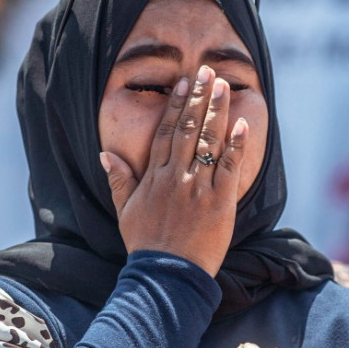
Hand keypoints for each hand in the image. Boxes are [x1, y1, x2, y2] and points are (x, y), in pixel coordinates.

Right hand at [101, 65, 247, 275]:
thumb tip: (106, 154)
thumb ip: (119, 180)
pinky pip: (229, 168)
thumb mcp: (124, 212)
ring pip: (208, 142)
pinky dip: (236, 145)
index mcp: (153, 177)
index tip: (183, 83)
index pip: (166, 132)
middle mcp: (176, 177)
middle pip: (188, 129)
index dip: (175, 105)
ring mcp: (198, 189)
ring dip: (217, 111)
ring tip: (224, 86)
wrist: (167, 275)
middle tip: (207, 72)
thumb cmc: (146, 245)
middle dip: (198, 98)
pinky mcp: (220, 203)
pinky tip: (241, 123)